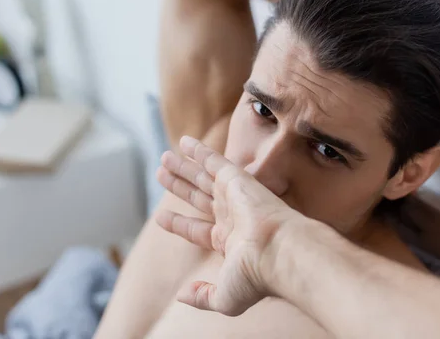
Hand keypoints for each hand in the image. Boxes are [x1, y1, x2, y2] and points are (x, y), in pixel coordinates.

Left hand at [155, 136, 302, 315]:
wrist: (278, 253)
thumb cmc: (255, 277)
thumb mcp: (224, 297)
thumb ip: (203, 295)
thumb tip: (182, 295)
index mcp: (229, 242)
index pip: (197, 230)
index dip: (179, 223)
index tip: (162, 216)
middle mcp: (232, 217)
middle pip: (198, 197)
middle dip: (180, 186)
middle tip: (161, 174)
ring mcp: (234, 197)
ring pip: (202, 178)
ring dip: (183, 167)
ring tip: (164, 158)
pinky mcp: (237, 179)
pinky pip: (214, 160)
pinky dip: (199, 150)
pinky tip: (183, 142)